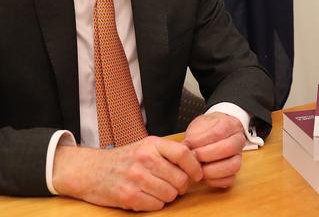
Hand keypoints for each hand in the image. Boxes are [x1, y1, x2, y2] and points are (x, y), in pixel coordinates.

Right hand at [52, 136, 202, 210]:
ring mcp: (136, 178)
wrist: (90, 170)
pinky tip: (148, 197)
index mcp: (152, 144)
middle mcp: (145, 159)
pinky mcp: (128, 196)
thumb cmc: (123, 159)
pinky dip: (156, 204)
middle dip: (181, 186)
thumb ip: (168, 151)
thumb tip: (195, 157)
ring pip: (170, 194)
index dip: (195, 167)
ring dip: (169, 196)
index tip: (198, 174)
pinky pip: (155, 205)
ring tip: (160, 191)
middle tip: (175, 186)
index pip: (184, 154)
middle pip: (180, 178)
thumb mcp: (146, 146)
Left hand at [183, 112, 246, 187]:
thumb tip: (186, 148)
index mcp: (231, 124)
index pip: (219, 132)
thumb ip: (194, 136)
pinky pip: (230, 180)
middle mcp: (239, 140)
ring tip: (198, 169)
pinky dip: (215, 181)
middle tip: (194, 157)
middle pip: (229, 148)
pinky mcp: (235, 172)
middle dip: (207, 155)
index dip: (202, 140)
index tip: (188, 144)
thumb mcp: (198, 126)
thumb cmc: (205, 130)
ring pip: (233, 166)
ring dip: (211, 170)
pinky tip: (203, 176)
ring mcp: (239, 157)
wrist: (212, 134)